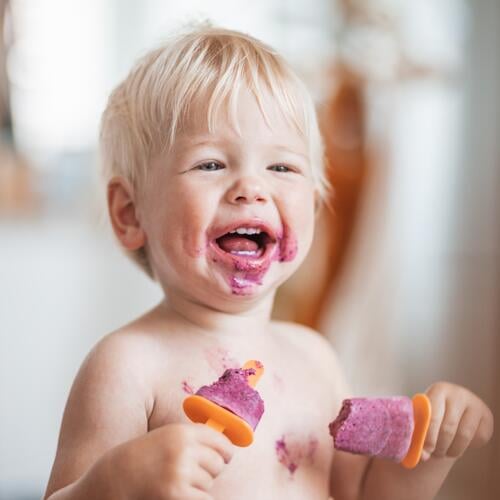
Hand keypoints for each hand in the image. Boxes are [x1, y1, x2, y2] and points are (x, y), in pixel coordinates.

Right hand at [108, 423, 233, 499]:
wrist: (116, 477)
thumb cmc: (145, 457)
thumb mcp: (167, 437)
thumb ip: (193, 439)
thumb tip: (226, 447)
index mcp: (182, 432)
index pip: (220, 440)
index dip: (225, 450)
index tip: (226, 456)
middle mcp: (183, 449)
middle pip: (218, 463)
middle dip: (211, 470)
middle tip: (194, 473)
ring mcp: (180, 472)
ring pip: (209, 483)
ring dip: (198, 486)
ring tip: (176, 482)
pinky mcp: (176, 494)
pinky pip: (203, 499)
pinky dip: (195, 499)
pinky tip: (180, 494)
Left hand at [421, 382, 493, 460]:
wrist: (453, 407)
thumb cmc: (433, 413)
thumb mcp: (423, 417)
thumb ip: (419, 433)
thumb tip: (423, 456)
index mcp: (439, 390)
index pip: (433, 417)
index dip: (428, 437)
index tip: (425, 451)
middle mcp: (458, 394)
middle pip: (448, 428)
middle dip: (439, 446)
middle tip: (434, 453)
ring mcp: (474, 404)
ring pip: (463, 436)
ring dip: (452, 450)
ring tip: (444, 451)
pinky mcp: (486, 415)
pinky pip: (478, 438)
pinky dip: (468, 446)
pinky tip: (458, 442)